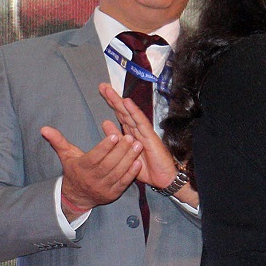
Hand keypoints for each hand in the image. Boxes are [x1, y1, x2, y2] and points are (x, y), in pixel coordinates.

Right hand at [41, 120, 142, 216]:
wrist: (77, 196)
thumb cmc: (74, 171)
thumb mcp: (66, 156)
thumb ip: (58, 141)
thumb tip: (44, 128)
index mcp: (81, 168)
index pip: (94, 157)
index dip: (104, 147)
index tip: (114, 136)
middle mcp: (92, 179)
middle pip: (108, 165)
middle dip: (120, 151)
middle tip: (131, 138)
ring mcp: (103, 188)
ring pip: (118, 173)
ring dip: (129, 159)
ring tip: (138, 145)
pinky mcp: (113, 194)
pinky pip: (123, 183)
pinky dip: (131, 173)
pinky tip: (138, 162)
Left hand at [98, 83, 196, 204]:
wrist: (163, 179)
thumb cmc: (147, 169)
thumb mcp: (125, 154)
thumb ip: (116, 138)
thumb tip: (105, 122)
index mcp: (131, 134)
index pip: (120, 115)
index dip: (111, 103)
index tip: (101, 91)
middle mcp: (138, 130)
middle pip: (124, 112)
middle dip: (113, 99)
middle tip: (102, 86)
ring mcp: (144, 132)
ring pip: (130, 114)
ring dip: (120, 102)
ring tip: (110, 91)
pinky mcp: (151, 137)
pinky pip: (141, 122)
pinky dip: (134, 112)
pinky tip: (127, 102)